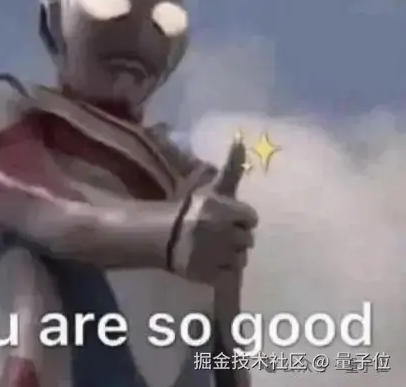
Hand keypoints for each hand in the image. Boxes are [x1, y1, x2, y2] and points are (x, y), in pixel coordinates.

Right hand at [170, 138, 257, 283]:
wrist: (160, 234)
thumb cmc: (188, 207)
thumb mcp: (211, 187)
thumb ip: (231, 167)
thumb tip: (241, 137)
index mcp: (223, 210)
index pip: (251, 218)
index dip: (240, 218)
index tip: (227, 218)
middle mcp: (222, 232)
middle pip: (247, 239)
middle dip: (236, 236)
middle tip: (218, 234)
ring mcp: (216, 256)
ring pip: (241, 259)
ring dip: (231, 254)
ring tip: (215, 249)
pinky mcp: (209, 274)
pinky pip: (229, 275)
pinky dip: (222, 270)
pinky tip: (210, 261)